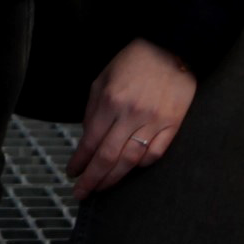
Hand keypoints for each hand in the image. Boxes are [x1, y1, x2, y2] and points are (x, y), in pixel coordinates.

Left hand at [67, 38, 195, 197]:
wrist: (169, 49)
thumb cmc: (131, 63)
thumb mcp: (102, 79)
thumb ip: (93, 109)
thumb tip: (88, 139)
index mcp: (110, 100)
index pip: (90, 140)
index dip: (80, 161)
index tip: (71, 173)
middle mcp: (131, 114)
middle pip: (109, 157)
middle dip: (92, 178)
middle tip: (81, 194)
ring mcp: (154, 122)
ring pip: (131, 161)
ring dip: (114, 179)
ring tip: (101, 188)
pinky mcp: (172, 126)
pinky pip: (155, 154)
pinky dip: (140, 166)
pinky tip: (129, 172)